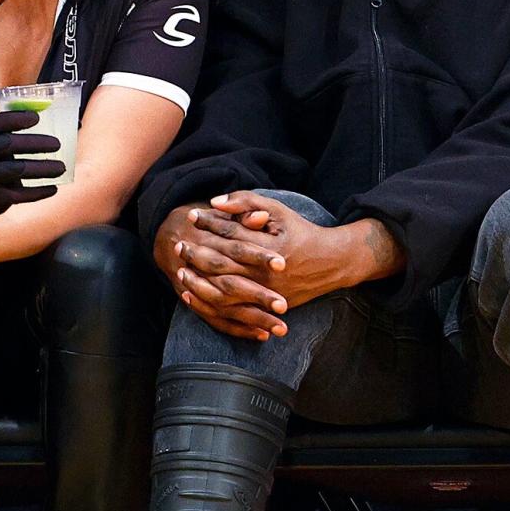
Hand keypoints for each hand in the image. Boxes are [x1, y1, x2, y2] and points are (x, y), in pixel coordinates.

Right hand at [0, 110, 64, 219]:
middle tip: (57, 144)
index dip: (16, 118)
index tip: (36, 117)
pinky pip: (19, 194)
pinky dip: (39, 191)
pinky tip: (54, 188)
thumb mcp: (9, 146)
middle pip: (8, 143)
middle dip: (34, 143)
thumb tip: (67, 123)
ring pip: (17, 169)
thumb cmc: (5, 163)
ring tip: (62, 168)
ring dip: (42, 168)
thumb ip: (29, 134)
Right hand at [154, 202, 287, 341]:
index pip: (237, 249)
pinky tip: (262, 335)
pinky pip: (218, 321)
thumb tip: (260, 217)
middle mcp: (202, 267)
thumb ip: (244, 210)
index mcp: (210, 241)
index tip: (282, 264)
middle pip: (231, 283)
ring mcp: (199, 289)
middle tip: (283, 305)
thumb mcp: (225, 214)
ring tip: (281, 328)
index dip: (258, 256)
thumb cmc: (209, 225)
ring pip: (226, 307)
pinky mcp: (199, 304)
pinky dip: (239, 330)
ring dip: (253, 319)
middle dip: (257, 296)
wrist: (173, 239)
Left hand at [197, 192, 406, 304]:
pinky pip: (233, 309)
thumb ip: (248, 202)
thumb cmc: (301, 231)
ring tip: (180, 269)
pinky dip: (210, 302)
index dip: (209, 223)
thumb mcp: (278, 210)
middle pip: (223, 263)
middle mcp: (266, 271)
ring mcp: (266, 292)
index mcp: (269, 245)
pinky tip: (193, 293)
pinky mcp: (266, 306)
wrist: (331, 263)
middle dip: (197, 253)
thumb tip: (216, 201)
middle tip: (178, 243)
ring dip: (199, 279)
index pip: (231, 232)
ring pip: (224, 289)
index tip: (192, 215)